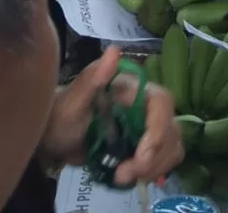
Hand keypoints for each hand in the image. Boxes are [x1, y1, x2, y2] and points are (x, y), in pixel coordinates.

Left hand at [36, 48, 184, 186]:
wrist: (55, 138)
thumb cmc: (61, 115)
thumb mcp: (71, 101)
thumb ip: (91, 79)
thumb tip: (113, 50)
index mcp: (133, 88)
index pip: (161, 102)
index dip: (159, 129)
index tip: (141, 156)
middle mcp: (146, 106)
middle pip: (171, 129)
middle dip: (153, 157)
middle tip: (123, 175)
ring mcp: (148, 128)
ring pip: (172, 147)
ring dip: (153, 168)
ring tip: (120, 178)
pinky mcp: (146, 149)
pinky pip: (163, 161)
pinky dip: (151, 173)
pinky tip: (127, 177)